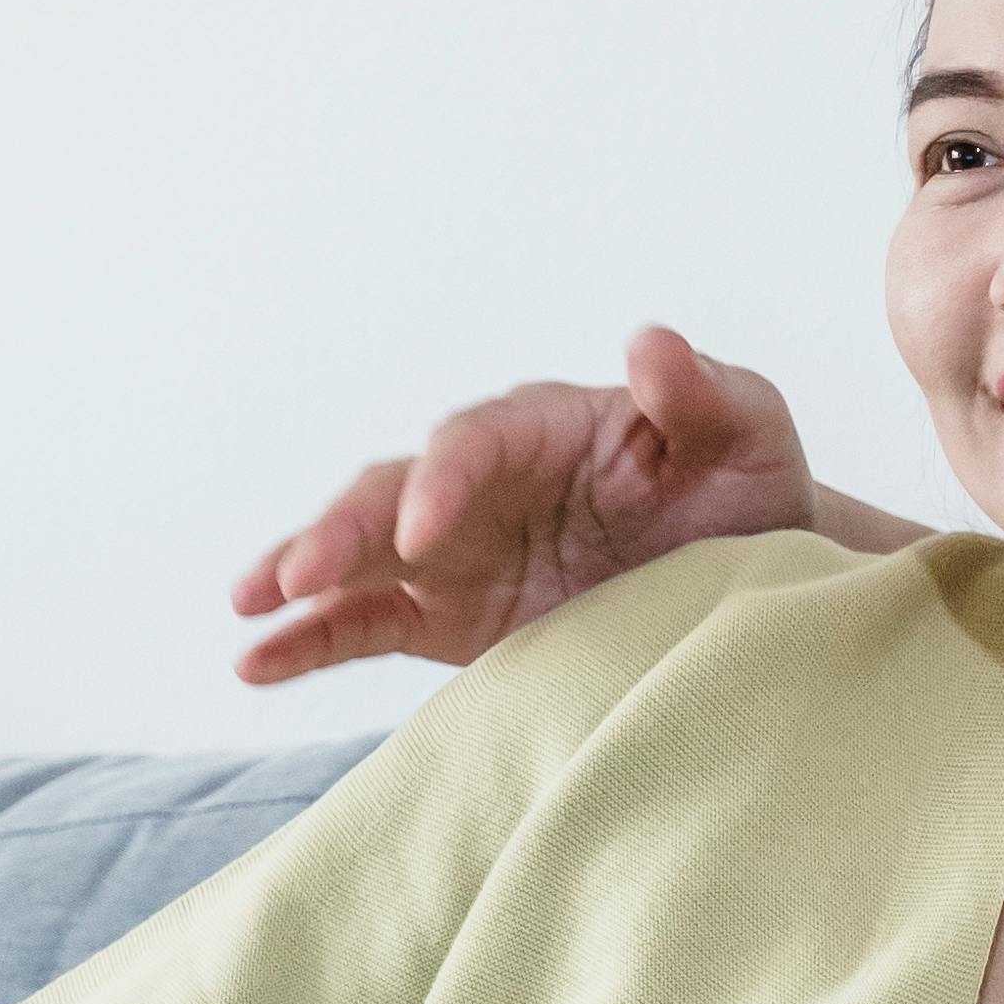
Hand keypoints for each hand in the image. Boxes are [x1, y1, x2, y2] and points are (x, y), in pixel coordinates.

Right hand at [231, 326, 815, 688]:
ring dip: (302, 576)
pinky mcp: (449, 617)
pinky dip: (308, 640)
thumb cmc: (749, 491)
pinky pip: (364, 624)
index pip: (473, 442)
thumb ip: (701, 392)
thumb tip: (652, 341)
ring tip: (249, 609)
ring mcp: (457, 551)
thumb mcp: (747, 435)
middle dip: (342, 531)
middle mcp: (483, 484)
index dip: (441, 481)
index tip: (422, 530)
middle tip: (298, 574)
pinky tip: (254, 661)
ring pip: (360, 556)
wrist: (754, 580)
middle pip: (391, 493)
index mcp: (544, 429)